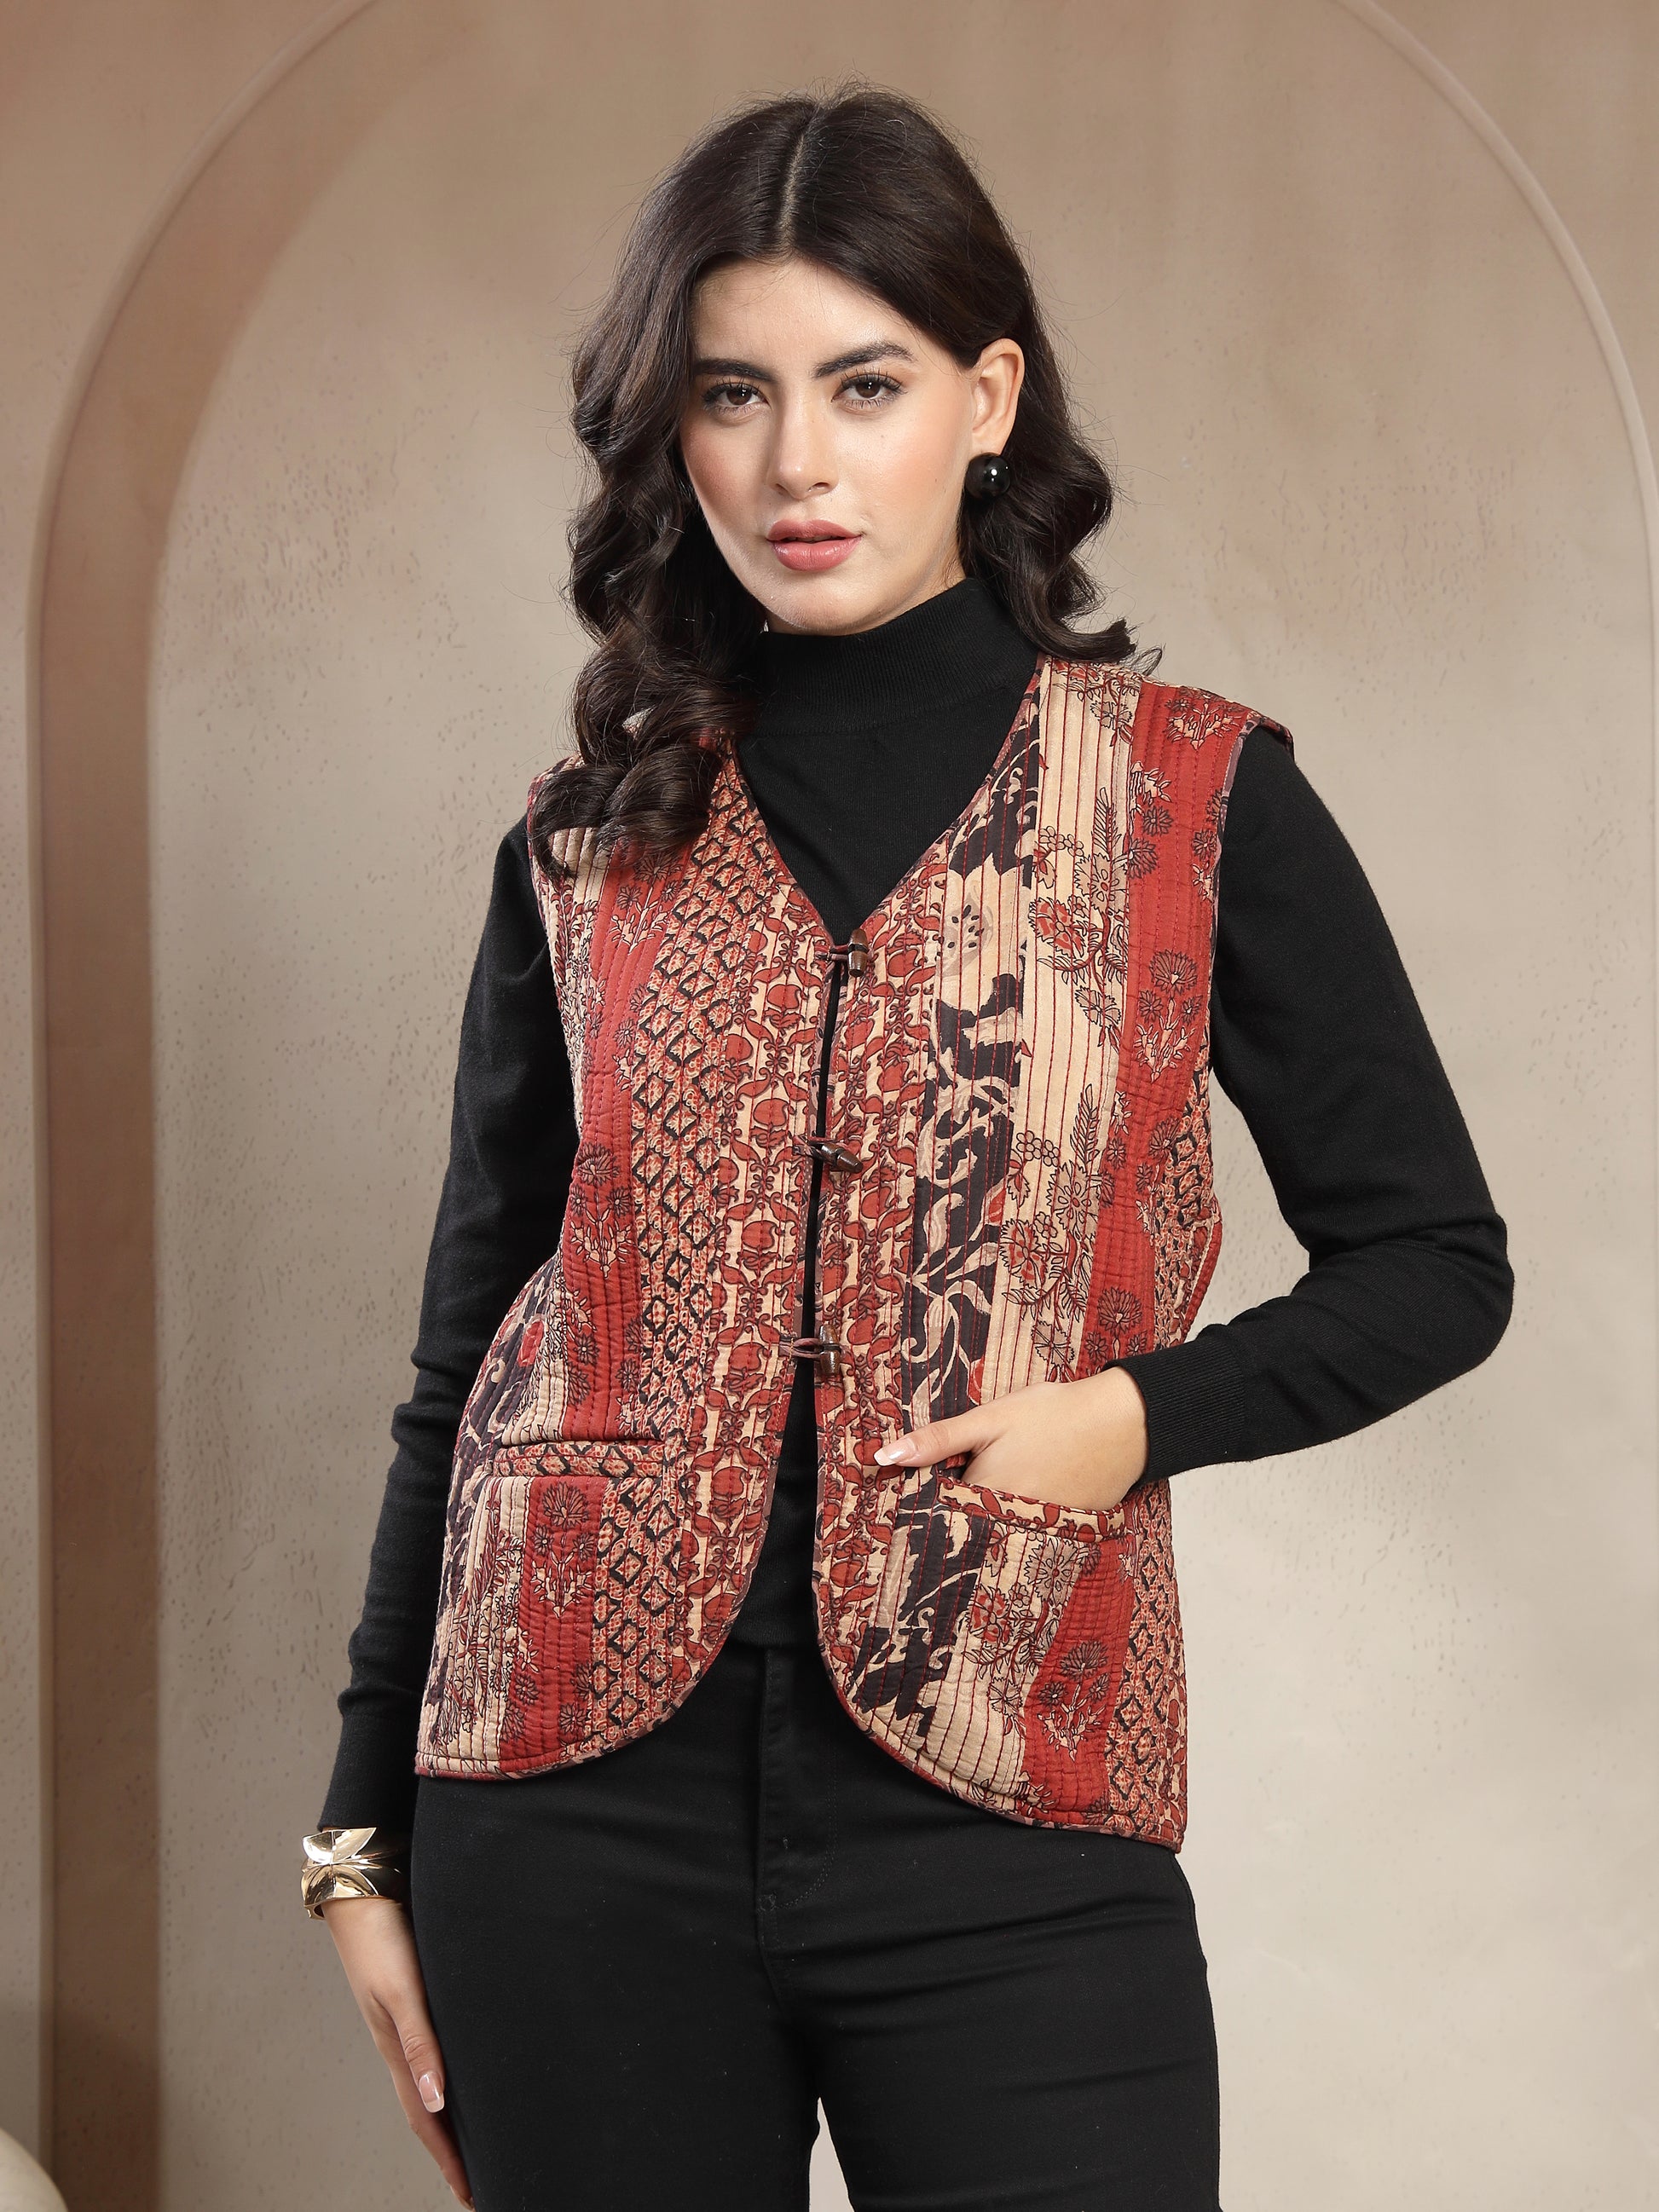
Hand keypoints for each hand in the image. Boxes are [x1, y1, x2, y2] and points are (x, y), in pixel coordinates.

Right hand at [323, 1893, 472, 2207]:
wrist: (362, 1889)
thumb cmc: (382, 1938)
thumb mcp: (402, 1992)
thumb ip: (421, 2043)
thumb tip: (436, 2102)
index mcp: (399, 2050)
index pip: (428, 2120)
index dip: (450, 2160)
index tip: (473, 2195)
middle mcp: (403, 2043)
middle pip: (429, 2112)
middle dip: (453, 2151)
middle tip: (480, 2184)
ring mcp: (405, 2023)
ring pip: (433, 2084)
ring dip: (451, 2118)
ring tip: (477, 2142)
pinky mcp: (413, 2000)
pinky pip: (434, 2053)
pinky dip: (449, 2078)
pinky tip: (463, 2075)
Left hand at [872, 1367, 1149, 1514]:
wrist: (1123, 1423)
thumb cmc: (1053, 1414)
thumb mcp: (990, 1418)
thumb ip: (938, 1441)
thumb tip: (884, 1458)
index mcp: (983, 1494)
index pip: (939, 1510)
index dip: (929, 1498)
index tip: (923, 1490)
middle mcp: (1008, 1522)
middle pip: (970, 1524)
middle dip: (961, 1508)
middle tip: (976, 1476)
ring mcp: (1039, 1531)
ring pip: (1001, 1528)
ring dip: (995, 1514)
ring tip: (1011, 1480)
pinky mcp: (1065, 1531)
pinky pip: (1033, 1531)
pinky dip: (1028, 1516)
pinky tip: (1039, 1487)